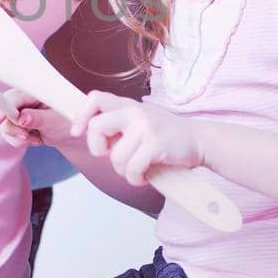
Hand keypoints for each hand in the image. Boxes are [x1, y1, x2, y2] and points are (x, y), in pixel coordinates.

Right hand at [0, 89, 72, 148]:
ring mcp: (18, 111)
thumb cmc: (66, 123)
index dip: (3, 107)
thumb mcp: (56, 121)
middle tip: (26, 137)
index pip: (14, 97)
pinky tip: (33, 139)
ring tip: (37, 139)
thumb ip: (39, 119)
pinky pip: (8, 134)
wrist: (67, 134)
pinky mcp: (15, 122)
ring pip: (5, 125)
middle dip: (13, 128)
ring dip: (18, 137)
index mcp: (35, 92)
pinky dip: (19, 141)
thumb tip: (22, 118)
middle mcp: (23, 99)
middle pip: (4, 110)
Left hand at [70, 92, 201, 185]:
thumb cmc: (166, 136)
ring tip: (136, 169)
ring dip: (123, 171)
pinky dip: (135, 179)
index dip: (80, 116)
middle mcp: (134, 112)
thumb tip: (91, 137)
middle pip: (96, 127)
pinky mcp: (155, 144)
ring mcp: (145, 127)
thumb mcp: (140, 121)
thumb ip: (118, 125)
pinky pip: (132, 169)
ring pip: (116, 157)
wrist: (200, 140)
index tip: (77, 132)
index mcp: (127, 105)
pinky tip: (144, 176)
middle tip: (111, 156)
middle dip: (97, 149)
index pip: (94, 98)